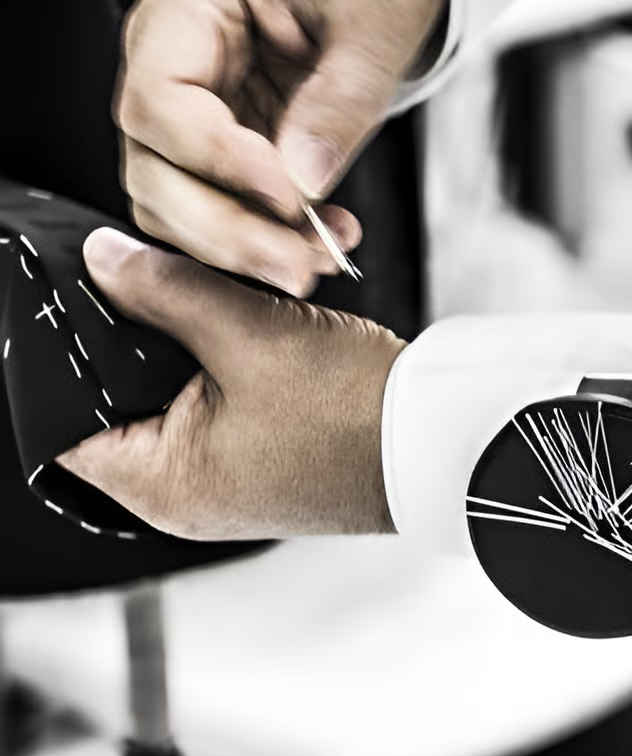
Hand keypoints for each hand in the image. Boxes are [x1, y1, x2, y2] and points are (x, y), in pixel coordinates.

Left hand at [57, 228, 405, 539]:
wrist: (441, 438)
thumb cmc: (357, 411)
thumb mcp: (251, 332)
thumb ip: (167, 288)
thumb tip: (105, 259)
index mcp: (162, 484)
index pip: (66, 418)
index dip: (75, 349)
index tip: (99, 297)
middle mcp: (185, 496)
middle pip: (123, 397)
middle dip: (147, 333)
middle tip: (173, 290)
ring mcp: (226, 483)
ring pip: (177, 393)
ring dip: (198, 342)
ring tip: (233, 309)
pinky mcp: (262, 464)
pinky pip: (221, 404)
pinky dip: (234, 362)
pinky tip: (264, 332)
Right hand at [116, 0, 449, 296]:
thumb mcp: (375, 20)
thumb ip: (339, 103)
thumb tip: (304, 182)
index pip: (160, 100)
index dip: (216, 161)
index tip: (285, 196)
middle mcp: (176, 49)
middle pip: (155, 165)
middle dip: (224, 227)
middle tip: (297, 262)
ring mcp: (198, 95)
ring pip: (177, 195)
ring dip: (240, 243)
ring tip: (317, 257)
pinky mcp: (229, 130)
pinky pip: (220, 198)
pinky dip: (261, 232)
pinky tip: (315, 238)